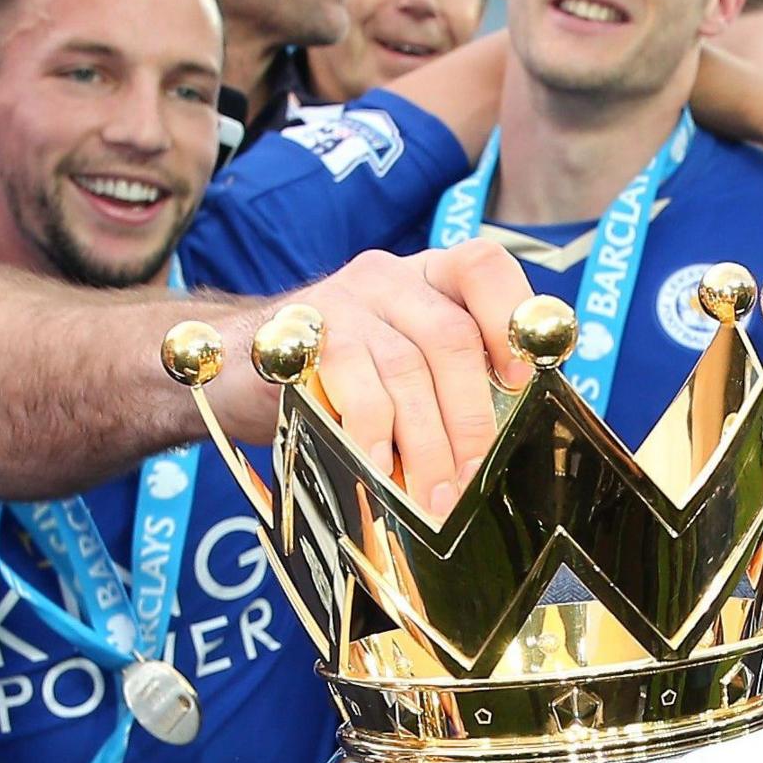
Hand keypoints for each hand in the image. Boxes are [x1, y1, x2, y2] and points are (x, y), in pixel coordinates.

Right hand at [231, 240, 533, 517]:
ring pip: (405, 368)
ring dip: (425, 443)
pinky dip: (372, 429)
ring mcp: (342, 301)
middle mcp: (388, 277)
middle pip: (449, 336)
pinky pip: (350, 380)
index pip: (483, 266)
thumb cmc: (344, 378)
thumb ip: (454, 383)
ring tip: (432, 497)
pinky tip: (378, 466)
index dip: (511, 315)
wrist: (240, 368)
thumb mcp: (406, 367)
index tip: (522, 378)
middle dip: (469, 418)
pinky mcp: (299, 333)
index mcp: (429, 276)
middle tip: (471, 479)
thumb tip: (500, 449)